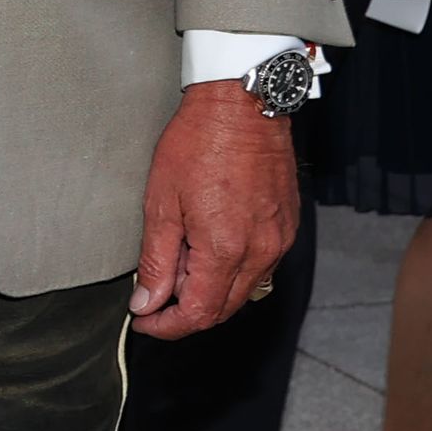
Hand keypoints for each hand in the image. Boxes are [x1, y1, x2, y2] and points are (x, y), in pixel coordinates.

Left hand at [130, 84, 298, 339]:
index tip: (144, 320)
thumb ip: (156, 260)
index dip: (168, 325)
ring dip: (208, 290)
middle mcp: (261, 251)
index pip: (199, 314)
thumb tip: (147, 302)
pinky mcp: (287, 227)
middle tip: (153, 296)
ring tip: (178, 259)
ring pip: (243, 290)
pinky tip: (206, 245)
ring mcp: (279, 240)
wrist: (242, 105)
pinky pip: (260, 266)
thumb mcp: (161, 203)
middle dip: (185, 312)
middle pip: (223, 308)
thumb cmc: (198, 144)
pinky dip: (230, 269)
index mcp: (226, 249)